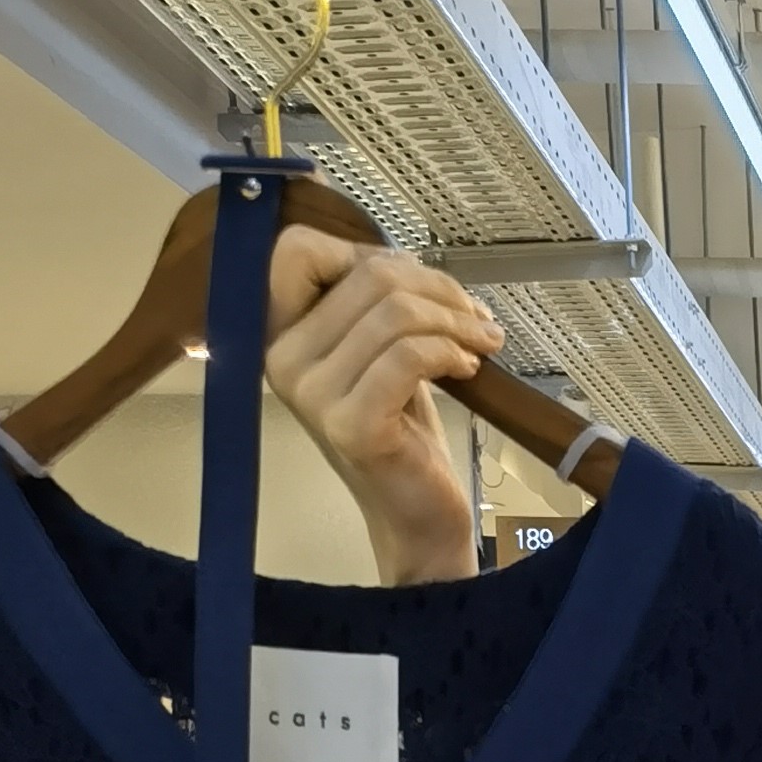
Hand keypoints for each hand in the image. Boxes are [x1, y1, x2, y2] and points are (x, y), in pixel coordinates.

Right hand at [263, 228, 501, 583]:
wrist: (415, 512)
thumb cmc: (401, 427)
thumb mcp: (378, 349)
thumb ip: (371, 299)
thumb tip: (405, 257)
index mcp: (281, 334)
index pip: (297, 249)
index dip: (366, 251)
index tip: (414, 284)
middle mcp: (284, 361)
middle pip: (367, 275)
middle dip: (435, 286)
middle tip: (473, 315)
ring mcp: (314, 396)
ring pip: (394, 313)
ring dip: (453, 320)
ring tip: (480, 341)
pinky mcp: (352, 425)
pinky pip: (409, 356)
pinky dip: (450, 351)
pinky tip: (468, 367)